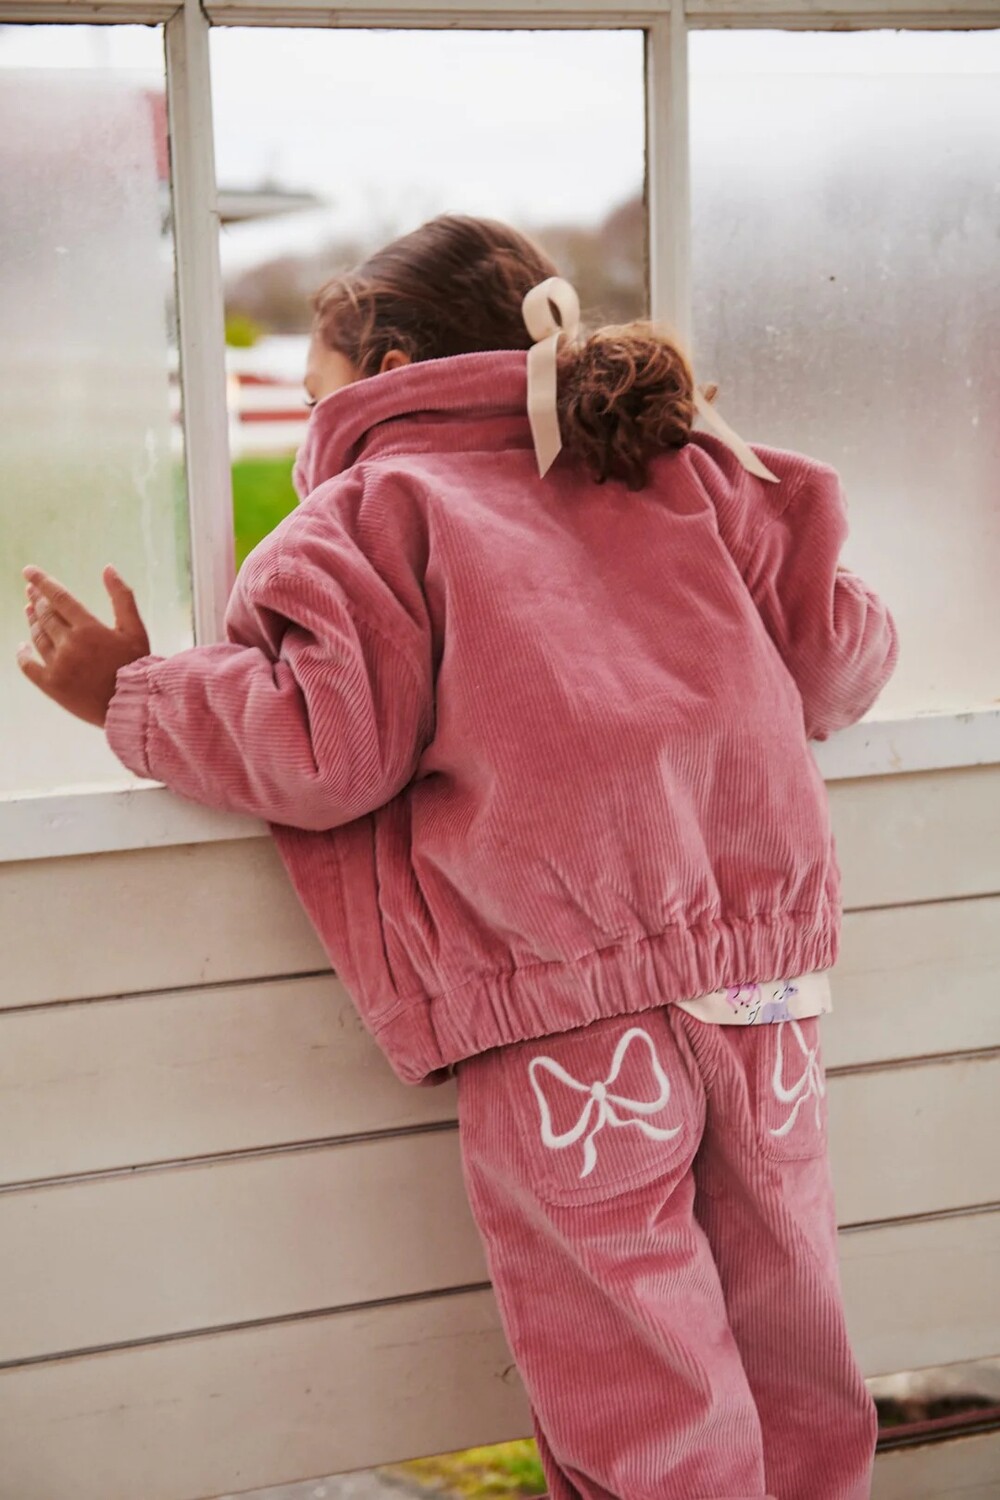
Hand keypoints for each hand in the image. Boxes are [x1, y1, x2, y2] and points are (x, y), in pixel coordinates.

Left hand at [17, 566, 150, 726]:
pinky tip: (21, 647)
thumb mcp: (135, 629)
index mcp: (88, 628)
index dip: (41, 581)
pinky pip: (28, 665)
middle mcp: (69, 644)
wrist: (134, 705)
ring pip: (37, 636)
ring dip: (32, 621)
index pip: (58, 597)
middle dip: (37, 599)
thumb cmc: (137, 665)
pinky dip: (22, 654)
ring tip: (29, 611)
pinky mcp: (51, 685)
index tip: (28, 570)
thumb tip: (108, 568)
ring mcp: (58, 665)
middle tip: (31, 590)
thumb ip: (122, 597)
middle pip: (45, 614)